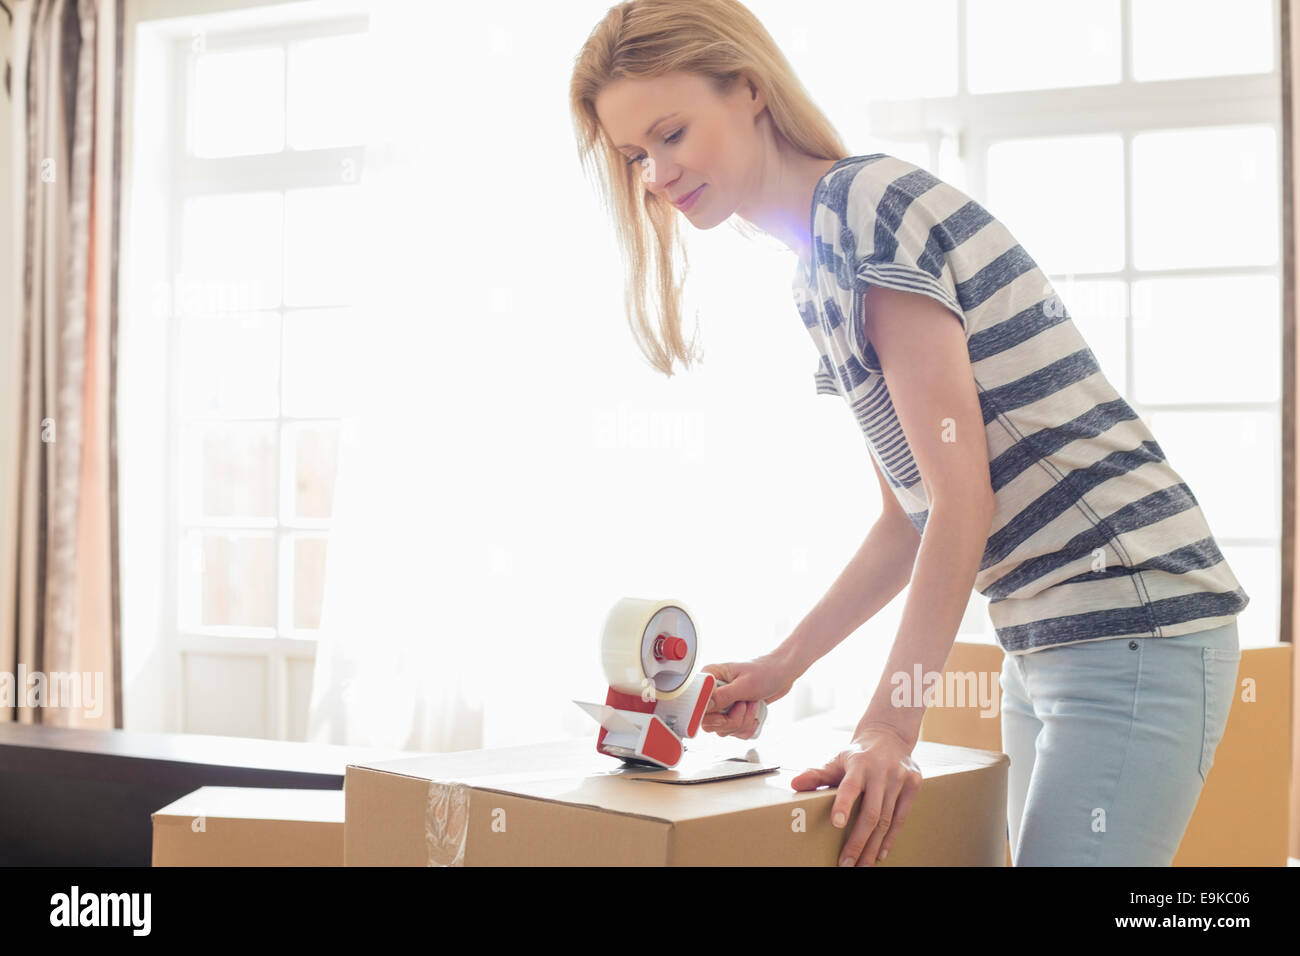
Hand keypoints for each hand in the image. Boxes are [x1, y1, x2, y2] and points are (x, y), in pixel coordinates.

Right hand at [698, 652, 794, 738]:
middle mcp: (713, 693)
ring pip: (722, 729)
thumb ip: (723, 696)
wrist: (781, 675)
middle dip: (731, 720)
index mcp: (710, 678)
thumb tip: (704, 706)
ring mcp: (722, 705)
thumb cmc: (765, 672)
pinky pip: (733, 732)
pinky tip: (754, 713)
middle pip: (708, 722)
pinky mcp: (732, 714)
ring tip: (752, 705)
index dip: (707, 714)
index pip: (695, 704)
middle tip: (743, 706)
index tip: (722, 715)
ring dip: (742, 723)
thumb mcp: (744, 684)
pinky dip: (747, 727)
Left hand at [790, 726, 922, 866]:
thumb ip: (817, 774)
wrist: (889, 736)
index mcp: (859, 763)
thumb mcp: (837, 759)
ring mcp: (900, 777)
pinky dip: (890, 838)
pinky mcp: (914, 784)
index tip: (836, 824)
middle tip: (846, 863)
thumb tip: (794, 784)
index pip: (850, 785)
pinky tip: (880, 854)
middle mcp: (881, 770)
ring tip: (862, 865)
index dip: (844, 804)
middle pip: (871, 812)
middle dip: (858, 841)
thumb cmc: (858, 755)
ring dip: (873, 846)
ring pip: (887, 819)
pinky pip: (901, 817)